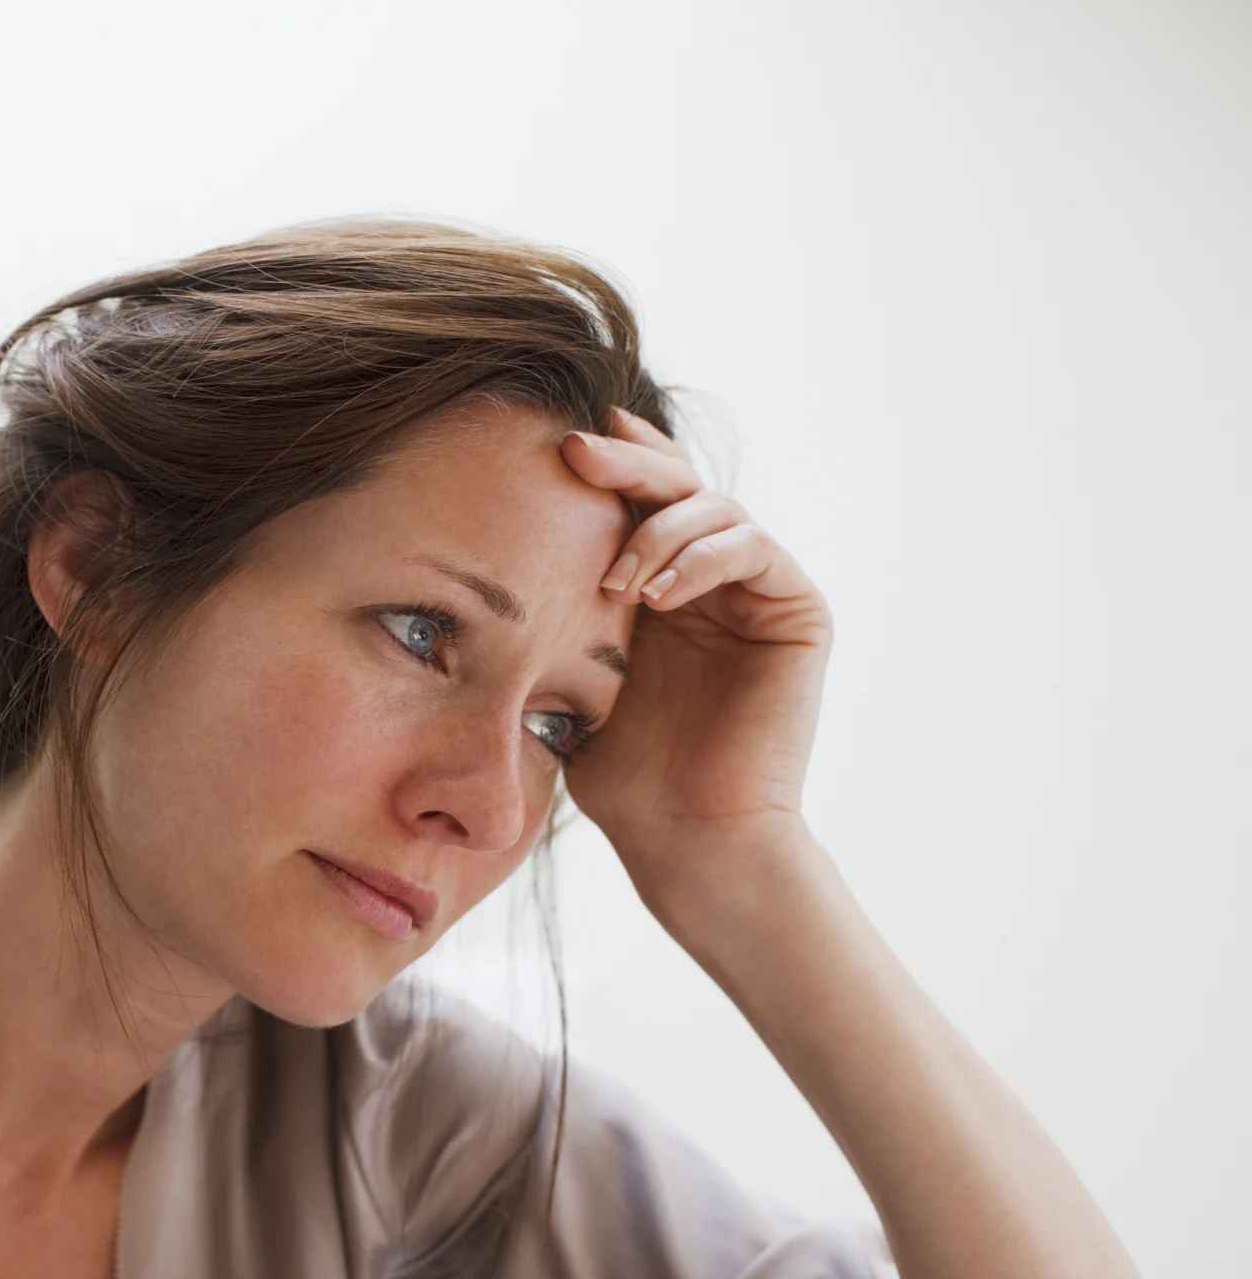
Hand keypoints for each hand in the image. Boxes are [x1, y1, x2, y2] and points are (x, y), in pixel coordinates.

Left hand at [556, 407, 832, 885]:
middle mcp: (710, 579)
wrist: (686, 838)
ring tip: (615, 581)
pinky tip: (657, 592)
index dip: (608, 462)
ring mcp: (756, 592)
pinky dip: (703, 556)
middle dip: (627, 464)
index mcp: (658, 585)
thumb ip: (554, 613)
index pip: (638, 500)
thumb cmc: (622, 776)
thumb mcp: (568, 676)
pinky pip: (755, 549)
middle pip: (677, 485)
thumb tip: (480, 558)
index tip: (554, 440)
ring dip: (658, 528)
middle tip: (576, 451)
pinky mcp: (797, 612)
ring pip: (716, 507)